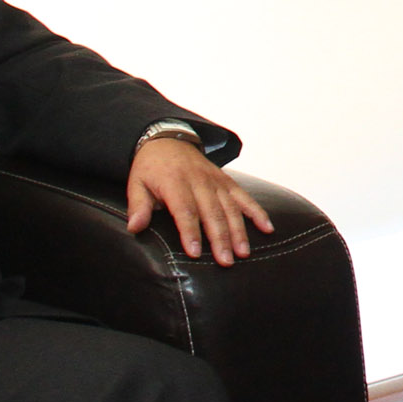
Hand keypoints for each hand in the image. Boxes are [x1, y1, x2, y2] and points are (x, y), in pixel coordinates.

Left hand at [125, 136, 275, 264]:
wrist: (168, 140)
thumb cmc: (151, 168)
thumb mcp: (136, 183)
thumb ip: (139, 206)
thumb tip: (135, 228)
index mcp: (174, 182)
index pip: (184, 209)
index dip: (190, 232)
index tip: (194, 252)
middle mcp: (199, 181)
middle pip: (212, 212)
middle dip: (220, 238)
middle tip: (225, 261)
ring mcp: (216, 181)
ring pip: (230, 207)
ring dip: (238, 231)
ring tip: (243, 253)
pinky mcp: (227, 182)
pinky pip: (244, 197)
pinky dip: (257, 212)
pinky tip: (267, 228)